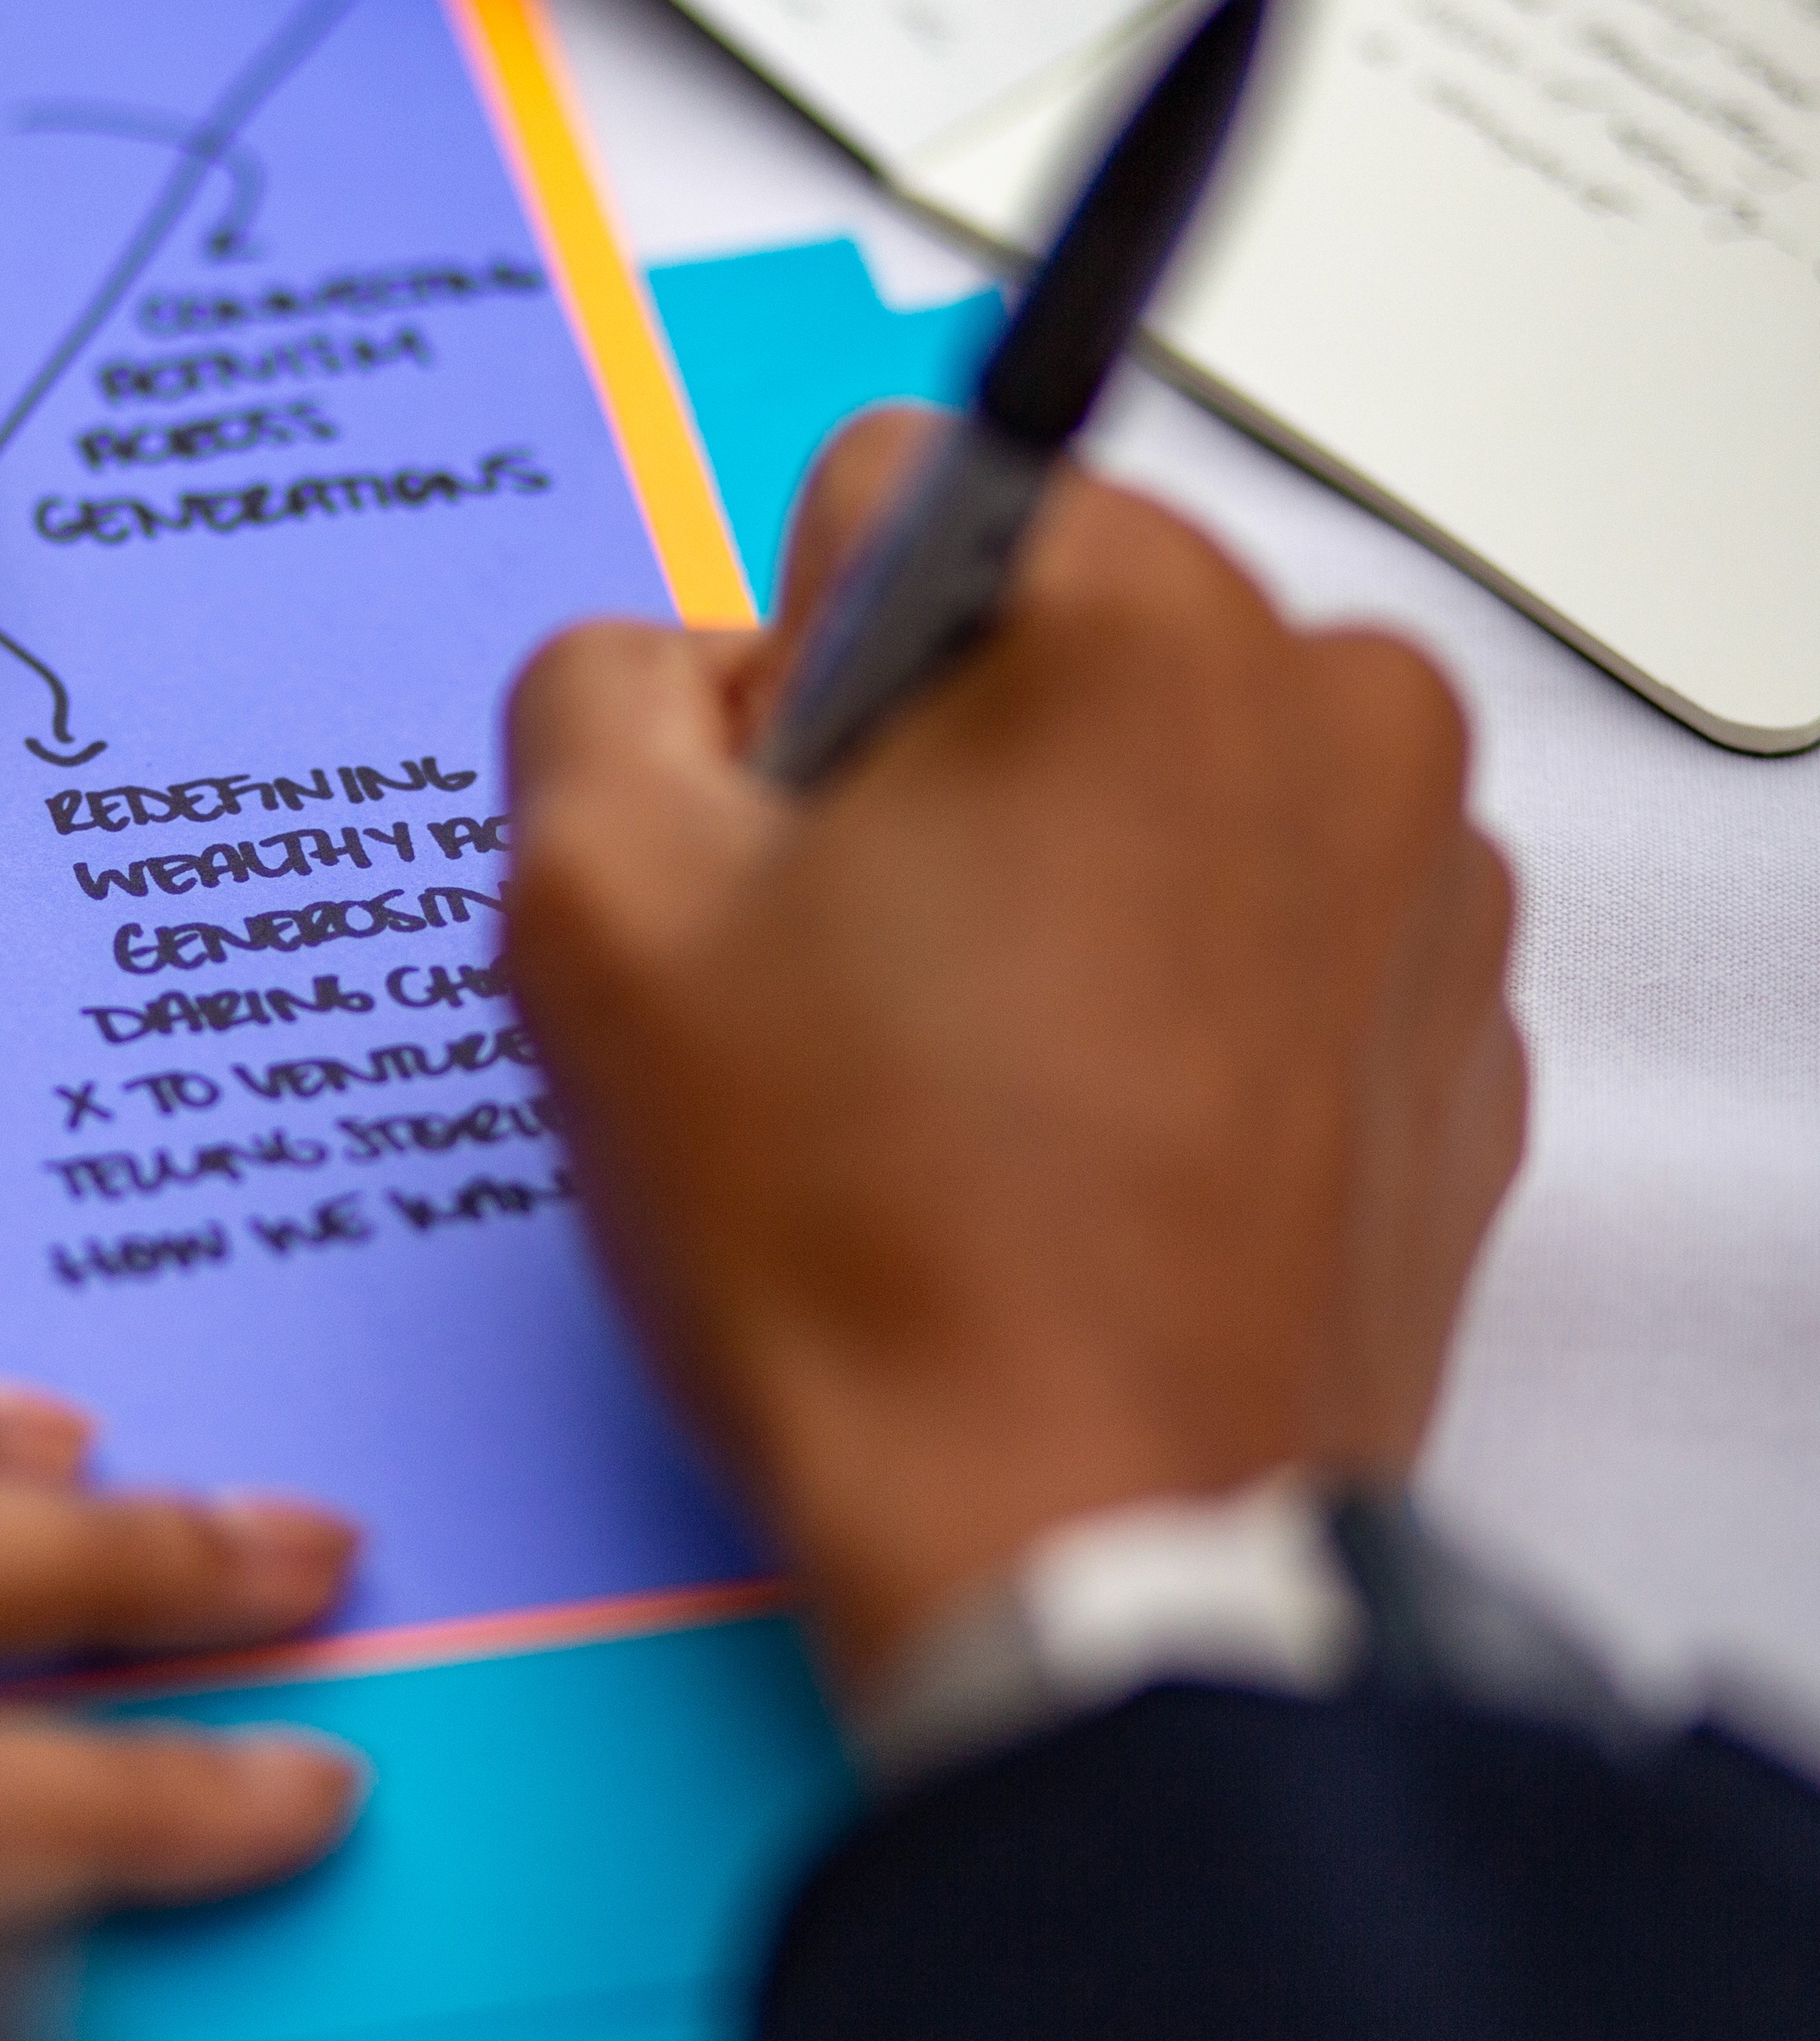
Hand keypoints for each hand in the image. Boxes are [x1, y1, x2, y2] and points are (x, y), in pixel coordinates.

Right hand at [503, 409, 1524, 1693]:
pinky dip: (1154, 996)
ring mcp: (1420, 876)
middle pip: (1028, 641)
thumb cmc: (857, 1240)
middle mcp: (1327, 700)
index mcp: (1129, 615)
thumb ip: (591, 693)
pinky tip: (1069, 1145)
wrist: (1078, 1540)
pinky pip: (1252, 926)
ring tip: (960, 1088)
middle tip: (847, 991)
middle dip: (915, 774)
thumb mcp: (591, 913)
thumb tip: (676, 676)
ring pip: (1141, 784)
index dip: (773, 686)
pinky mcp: (1448, 1028)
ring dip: (1039, 883)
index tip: (783, 859)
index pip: (882, 500)